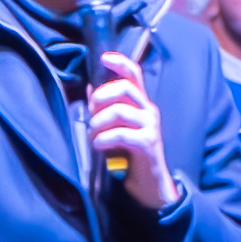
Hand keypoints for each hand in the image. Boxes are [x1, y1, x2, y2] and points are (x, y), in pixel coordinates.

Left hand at [83, 58, 178, 214]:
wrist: (149, 184)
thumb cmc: (130, 154)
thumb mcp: (117, 127)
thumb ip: (107, 108)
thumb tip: (90, 86)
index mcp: (141, 103)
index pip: (135, 74)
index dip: (120, 62)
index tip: (104, 57)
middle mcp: (148, 110)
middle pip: (125, 88)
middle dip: (101, 97)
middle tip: (90, 114)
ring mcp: (151, 126)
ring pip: (120, 110)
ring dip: (98, 122)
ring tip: (92, 135)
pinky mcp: (149, 143)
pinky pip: (121, 133)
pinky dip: (103, 138)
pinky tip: (98, 146)